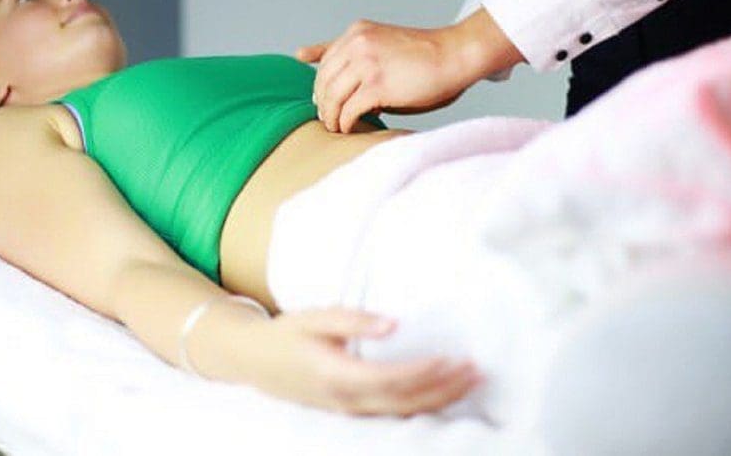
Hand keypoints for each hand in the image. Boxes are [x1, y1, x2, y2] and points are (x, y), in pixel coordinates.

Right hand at [246, 307, 482, 416]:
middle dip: (443, 388)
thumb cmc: (286, 334)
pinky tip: (443, 395)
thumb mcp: (315, 317)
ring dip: (439, 399)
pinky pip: (393, 413)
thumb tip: (392, 324)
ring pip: (402, 412)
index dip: (423, 372)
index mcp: (336, 374)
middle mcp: (346, 400)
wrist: (254, 361)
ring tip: (470, 382)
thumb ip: (353, 320)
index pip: (389, 378)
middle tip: (476, 371)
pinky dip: (422, 405)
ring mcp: (349, 410)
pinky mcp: (351, 411)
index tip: (451, 357)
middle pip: (404, 400)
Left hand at [296, 9, 521, 132]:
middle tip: (328, 120)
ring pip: (331, 97)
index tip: (321, 101)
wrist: (455, 55)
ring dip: (331, 117)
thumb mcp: (384, 46)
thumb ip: (357, 59)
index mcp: (358, 33)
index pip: (325, 62)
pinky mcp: (377, 85)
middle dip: (323, 104)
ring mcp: (366, 64)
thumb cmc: (426, 56)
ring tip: (337, 127)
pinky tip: (349, 129)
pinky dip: (345, 124)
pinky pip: (349, 110)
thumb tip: (334, 88)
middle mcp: (357, 44)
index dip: (320, 86)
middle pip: (324, 81)